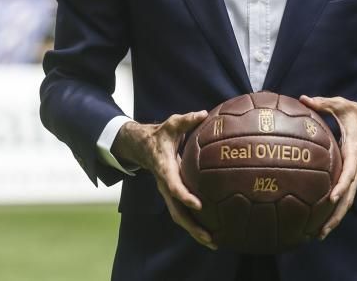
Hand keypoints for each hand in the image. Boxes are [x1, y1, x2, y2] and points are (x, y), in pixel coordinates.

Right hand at [112, 111, 216, 249]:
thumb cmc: (160, 135)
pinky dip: (195, 224)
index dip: (185, 196)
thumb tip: (202, 113)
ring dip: (195, 231)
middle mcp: (166, 186)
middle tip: (210, 238)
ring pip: (180, 217)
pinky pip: (183, 213)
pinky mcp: (174, 196)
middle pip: (177, 212)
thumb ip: (186, 120)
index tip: (199, 205)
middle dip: (193, 226)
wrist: (142, 147)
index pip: (174, 187)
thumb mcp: (171, 124)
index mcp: (165, 170)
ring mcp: (169, 194)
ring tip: (214, 242)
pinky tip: (211, 231)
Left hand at [299, 95, 356, 239]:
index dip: (341, 186)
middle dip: (336, 215)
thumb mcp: (342, 105)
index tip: (330, 198)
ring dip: (336, 218)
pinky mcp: (354, 177)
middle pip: (349, 196)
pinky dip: (337, 210)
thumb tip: (303, 99)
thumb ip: (324, 103)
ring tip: (320, 234)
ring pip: (348, 201)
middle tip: (321, 231)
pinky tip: (323, 221)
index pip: (349, 173)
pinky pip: (347, 196)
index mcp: (355, 152)